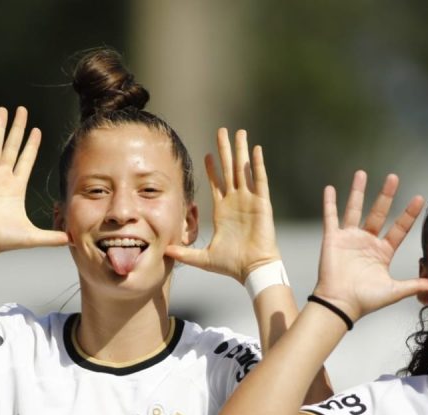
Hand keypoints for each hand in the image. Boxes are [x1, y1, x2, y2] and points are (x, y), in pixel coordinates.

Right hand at [0, 106, 67, 257]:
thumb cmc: (1, 239)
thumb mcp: (31, 237)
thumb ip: (51, 237)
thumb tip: (71, 240)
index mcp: (16, 187)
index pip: (26, 160)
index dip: (31, 145)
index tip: (36, 130)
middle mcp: (2, 178)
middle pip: (12, 146)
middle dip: (18, 128)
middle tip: (22, 110)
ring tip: (3, 110)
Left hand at [166, 128, 276, 281]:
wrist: (252, 270)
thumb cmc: (231, 265)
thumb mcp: (203, 258)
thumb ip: (185, 253)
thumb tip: (166, 252)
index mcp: (223, 211)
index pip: (216, 183)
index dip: (212, 169)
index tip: (207, 154)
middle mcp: (236, 202)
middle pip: (229, 169)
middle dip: (225, 150)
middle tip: (222, 131)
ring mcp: (249, 201)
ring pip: (244, 169)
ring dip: (241, 150)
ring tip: (240, 132)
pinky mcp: (261, 204)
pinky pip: (259, 180)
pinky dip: (257, 165)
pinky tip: (255, 150)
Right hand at [313, 170, 427, 321]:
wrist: (340, 305)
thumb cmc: (364, 300)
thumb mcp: (394, 291)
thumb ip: (413, 285)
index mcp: (382, 252)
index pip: (399, 228)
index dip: (408, 214)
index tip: (418, 199)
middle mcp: (366, 242)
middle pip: (378, 212)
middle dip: (386, 195)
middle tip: (393, 178)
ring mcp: (349, 239)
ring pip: (354, 210)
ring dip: (358, 192)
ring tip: (362, 174)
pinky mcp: (333, 240)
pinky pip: (331, 218)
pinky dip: (330, 204)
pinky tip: (330, 189)